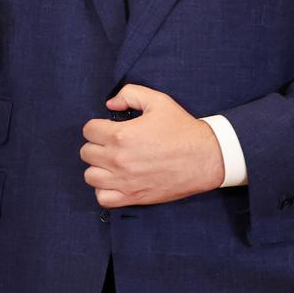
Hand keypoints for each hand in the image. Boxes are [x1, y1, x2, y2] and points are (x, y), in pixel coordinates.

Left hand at [79, 84, 223, 207]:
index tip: (109, 128)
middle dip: (97, 145)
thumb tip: (110, 104)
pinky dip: (105, 190)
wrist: (206, 157)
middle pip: (87, 152)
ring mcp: (125, 181)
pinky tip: (116, 180)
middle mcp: (118, 159)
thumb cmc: (182, 129)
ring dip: (98, 167)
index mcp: (121, 135)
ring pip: (90, 176)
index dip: (98, 126)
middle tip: (113, 144)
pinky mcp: (133, 197)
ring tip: (112, 162)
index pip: (88, 130)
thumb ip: (129, 94)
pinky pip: (103, 198)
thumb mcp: (158, 101)